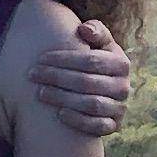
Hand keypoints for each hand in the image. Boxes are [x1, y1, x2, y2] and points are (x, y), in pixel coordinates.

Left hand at [34, 17, 130, 139]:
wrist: (105, 91)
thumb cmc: (96, 62)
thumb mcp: (100, 44)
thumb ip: (96, 31)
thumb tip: (84, 29)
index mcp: (121, 63)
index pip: (91, 60)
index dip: (64, 59)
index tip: (40, 58)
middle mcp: (123, 87)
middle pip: (87, 82)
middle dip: (57, 77)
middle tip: (33, 75)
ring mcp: (119, 108)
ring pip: (91, 104)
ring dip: (63, 98)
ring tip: (41, 92)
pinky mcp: (113, 126)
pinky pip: (97, 127)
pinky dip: (78, 121)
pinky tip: (59, 114)